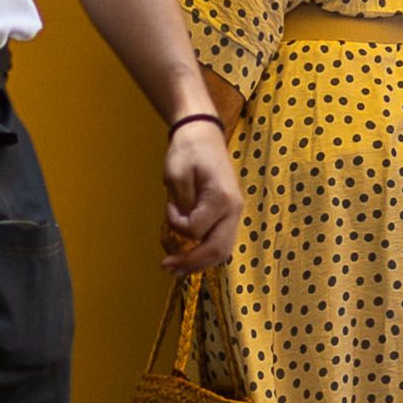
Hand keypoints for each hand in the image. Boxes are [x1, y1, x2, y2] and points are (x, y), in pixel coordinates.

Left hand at [160, 108, 243, 275]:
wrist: (203, 133)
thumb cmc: (188, 150)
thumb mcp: (177, 175)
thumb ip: (181, 206)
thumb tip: (183, 230)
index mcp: (221, 198)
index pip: (196, 229)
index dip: (177, 225)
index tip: (168, 207)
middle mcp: (233, 210)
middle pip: (217, 250)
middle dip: (192, 263)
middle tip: (168, 268)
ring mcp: (234, 213)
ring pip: (223, 250)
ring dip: (200, 262)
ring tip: (177, 269)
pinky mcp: (229, 214)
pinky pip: (221, 241)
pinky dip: (205, 252)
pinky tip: (190, 257)